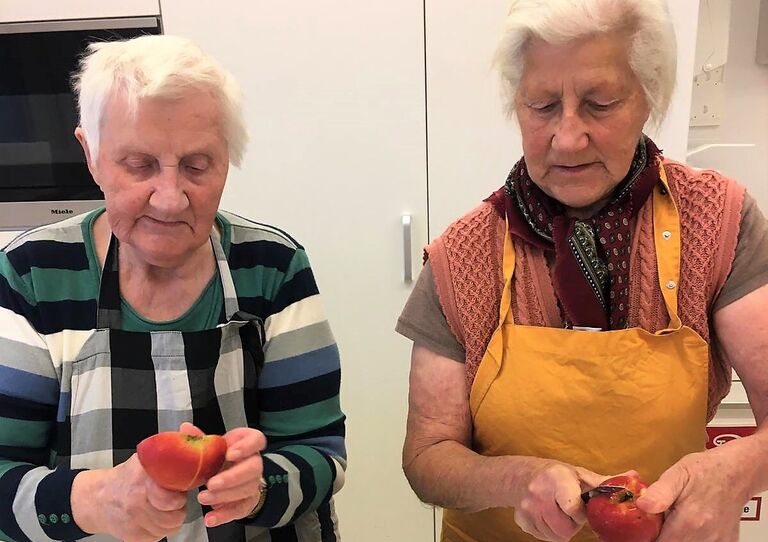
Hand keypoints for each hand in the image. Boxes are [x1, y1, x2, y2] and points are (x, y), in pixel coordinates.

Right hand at [72, 455, 186, 541]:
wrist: (98, 498)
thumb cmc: (124, 479)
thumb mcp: (142, 462)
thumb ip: (163, 460)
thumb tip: (184, 454)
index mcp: (142, 484)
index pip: (173, 500)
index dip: (180, 495)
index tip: (179, 490)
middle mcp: (137, 505)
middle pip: (176, 516)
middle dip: (179, 508)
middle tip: (174, 500)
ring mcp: (135, 524)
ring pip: (170, 528)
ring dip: (171, 519)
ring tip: (164, 508)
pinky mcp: (133, 538)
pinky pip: (158, 536)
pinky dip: (159, 529)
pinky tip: (153, 517)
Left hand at [182, 422, 266, 527]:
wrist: (229, 477)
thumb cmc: (220, 457)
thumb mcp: (212, 446)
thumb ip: (200, 438)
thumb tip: (185, 428)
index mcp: (246, 444)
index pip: (256, 440)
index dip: (246, 447)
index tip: (230, 453)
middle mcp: (253, 463)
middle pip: (253, 468)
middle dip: (232, 477)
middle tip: (211, 483)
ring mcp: (252, 483)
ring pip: (247, 489)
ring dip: (225, 496)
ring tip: (203, 498)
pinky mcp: (247, 502)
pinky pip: (240, 509)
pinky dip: (224, 515)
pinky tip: (210, 518)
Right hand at [511, 458, 607, 541]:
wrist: (520, 475)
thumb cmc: (554, 475)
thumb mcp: (578, 474)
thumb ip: (603, 482)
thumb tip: (634, 476)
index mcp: (556, 478)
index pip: (573, 508)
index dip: (580, 512)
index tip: (580, 506)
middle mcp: (539, 493)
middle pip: (566, 528)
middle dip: (572, 523)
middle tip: (570, 510)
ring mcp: (527, 509)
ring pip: (556, 536)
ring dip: (562, 528)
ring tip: (559, 512)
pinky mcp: (522, 521)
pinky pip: (545, 538)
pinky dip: (550, 531)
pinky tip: (549, 517)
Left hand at [635, 447, 749, 541]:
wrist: (736, 472)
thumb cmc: (705, 470)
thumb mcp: (678, 473)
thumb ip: (659, 492)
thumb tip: (642, 505)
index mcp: (689, 521)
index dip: (649, 537)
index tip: (646, 526)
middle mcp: (705, 536)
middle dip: (663, 536)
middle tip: (661, 520)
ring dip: (677, 537)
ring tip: (676, 521)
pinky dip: (692, 538)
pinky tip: (690, 526)